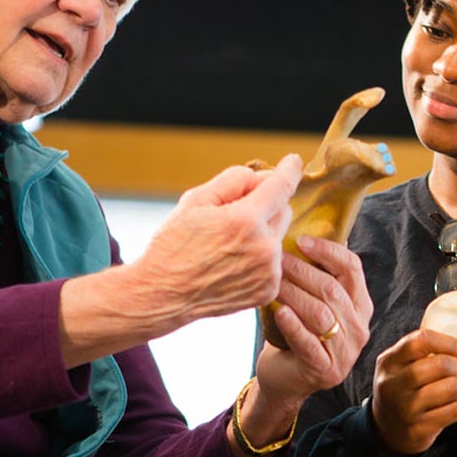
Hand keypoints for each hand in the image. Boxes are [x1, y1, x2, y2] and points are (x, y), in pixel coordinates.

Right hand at [57, 155, 301, 366]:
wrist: (163, 294)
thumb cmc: (175, 245)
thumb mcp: (196, 200)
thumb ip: (234, 180)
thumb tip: (261, 177)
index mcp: (245, 220)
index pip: (281, 186)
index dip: (290, 169)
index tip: (293, 161)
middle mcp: (263, 247)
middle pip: (283, 210)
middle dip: (266, 205)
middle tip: (234, 214)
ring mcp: (268, 272)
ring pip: (279, 236)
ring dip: (262, 233)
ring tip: (228, 245)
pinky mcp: (268, 290)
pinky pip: (274, 262)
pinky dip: (260, 257)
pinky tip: (232, 263)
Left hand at [251, 236, 372, 414]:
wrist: (285, 380)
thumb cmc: (296, 333)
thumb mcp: (313, 302)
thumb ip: (319, 274)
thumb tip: (313, 228)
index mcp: (360, 306)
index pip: (353, 269)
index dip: (328, 251)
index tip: (301, 240)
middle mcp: (359, 328)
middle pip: (333, 289)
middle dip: (302, 271)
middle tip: (276, 258)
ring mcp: (344, 352)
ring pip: (320, 314)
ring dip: (293, 294)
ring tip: (272, 281)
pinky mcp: (325, 371)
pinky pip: (310, 344)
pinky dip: (294, 326)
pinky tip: (279, 312)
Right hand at [370, 329, 456, 456]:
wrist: (386, 430)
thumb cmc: (401, 390)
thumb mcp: (399, 367)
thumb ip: (423, 353)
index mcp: (389, 362)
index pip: (422, 341)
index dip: (452, 343)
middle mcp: (393, 384)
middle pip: (440, 364)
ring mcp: (405, 408)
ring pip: (451, 388)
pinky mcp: (418, 429)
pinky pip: (453, 411)